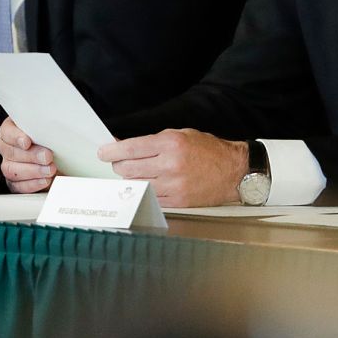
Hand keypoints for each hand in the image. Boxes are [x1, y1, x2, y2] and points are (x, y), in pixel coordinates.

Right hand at [0, 117, 57, 193]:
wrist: (62, 162)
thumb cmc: (55, 143)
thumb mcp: (52, 133)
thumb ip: (46, 130)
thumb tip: (52, 130)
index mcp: (14, 130)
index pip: (6, 131)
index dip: (15, 137)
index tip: (27, 143)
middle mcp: (8, 148)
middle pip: (9, 152)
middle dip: (30, 155)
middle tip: (47, 156)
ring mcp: (10, 166)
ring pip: (11, 170)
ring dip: (33, 171)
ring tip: (50, 170)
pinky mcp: (15, 183)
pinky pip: (17, 186)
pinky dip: (32, 184)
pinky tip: (44, 180)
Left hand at [97, 129, 249, 207]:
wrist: (233, 172)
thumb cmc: (209, 151)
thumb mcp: (181, 135)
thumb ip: (153, 141)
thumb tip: (126, 146)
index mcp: (171, 144)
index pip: (130, 148)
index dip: (111, 151)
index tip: (103, 152)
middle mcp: (170, 165)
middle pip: (128, 168)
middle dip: (119, 164)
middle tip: (119, 162)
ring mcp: (173, 186)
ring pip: (135, 184)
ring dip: (130, 178)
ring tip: (136, 172)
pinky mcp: (176, 202)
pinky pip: (148, 197)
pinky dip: (143, 191)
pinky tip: (148, 184)